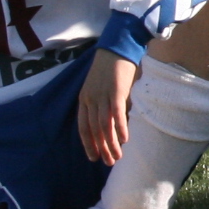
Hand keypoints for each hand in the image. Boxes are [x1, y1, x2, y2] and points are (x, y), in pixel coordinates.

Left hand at [76, 49, 138, 164]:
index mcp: (84, 99)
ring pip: (104, 126)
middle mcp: (90, 100)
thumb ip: (104, 103)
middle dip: (101, 148)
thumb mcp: (101, 87)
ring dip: (111, 143)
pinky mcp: (115, 92)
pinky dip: (120, 128)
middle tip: (108, 162)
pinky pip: (116, 114)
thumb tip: (115, 121)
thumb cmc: (111, 66)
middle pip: (94, 130)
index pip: (83, 127)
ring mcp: (102, 96)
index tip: (93, 157)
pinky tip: (124, 140)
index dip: (88, 143)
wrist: (117, 46)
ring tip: (117, 157)